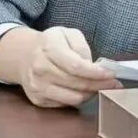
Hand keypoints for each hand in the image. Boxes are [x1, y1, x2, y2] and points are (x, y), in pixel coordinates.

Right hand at [0, 26, 121, 107]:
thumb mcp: (67, 33)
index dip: (96, 73)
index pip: (75, 66)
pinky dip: (77, 98)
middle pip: (77, 83)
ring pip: (73, 98)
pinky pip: (65, 104)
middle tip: (114, 83)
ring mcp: (38, 86)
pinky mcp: (38, 100)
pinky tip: (82, 90)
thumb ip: (81, 46)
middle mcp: (40, 68)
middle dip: (99, 84)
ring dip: (90, 93)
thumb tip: (93, 66)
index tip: (111, 74)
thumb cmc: (51, 44)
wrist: (23, 55)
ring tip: (99, 86)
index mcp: (48, 47)